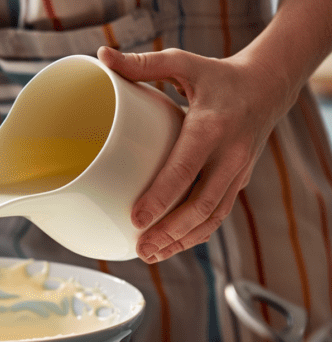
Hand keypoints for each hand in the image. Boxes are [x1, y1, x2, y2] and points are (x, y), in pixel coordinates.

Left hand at [97, 46, 295, 262]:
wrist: (267, 87)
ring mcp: (237, 173)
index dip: (161, 197)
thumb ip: (144, 65)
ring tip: (150, 255)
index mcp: (212, 127)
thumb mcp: (183, 63)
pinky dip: (196, 235)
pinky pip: (218, 215)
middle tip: (141, 248)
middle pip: (202, 204)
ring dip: (182, 240)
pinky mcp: (237, 183)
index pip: (186, 169)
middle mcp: (229, 155)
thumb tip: (103, 57)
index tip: (136, 219)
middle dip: (171, 232)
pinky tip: (171, 247)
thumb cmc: (217, 77)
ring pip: (213, 217)